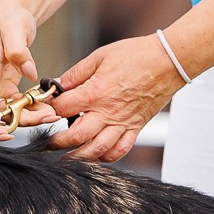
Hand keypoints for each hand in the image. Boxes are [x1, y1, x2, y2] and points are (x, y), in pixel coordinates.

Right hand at [0, 6, 51, 141]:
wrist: (13, 18)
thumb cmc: (11, 21)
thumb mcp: (16, 28)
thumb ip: (20, 49)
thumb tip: (29, 71)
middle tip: (11, 135)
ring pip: (1, 116)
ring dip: (21, 122)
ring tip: (48, 116)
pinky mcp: (5, 91)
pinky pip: (14, 110)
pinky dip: (29, 113)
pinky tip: (46, 110)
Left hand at [46, 34, 184, 161]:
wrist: (168, 61)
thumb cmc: (136, 55)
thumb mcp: (100, 57)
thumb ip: (76, 73)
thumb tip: (58, 84)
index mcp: (96, 92)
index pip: (63, 109)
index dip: (50, 110)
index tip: (46, 109)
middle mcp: (107, 112)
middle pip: (75, 137)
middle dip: (57, 142)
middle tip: (48, 143)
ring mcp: (122, 123)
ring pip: (96, 150)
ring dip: (78, 156)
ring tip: (66, 156)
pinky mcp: (135, 128)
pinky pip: (119, 151)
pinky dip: (105, 158)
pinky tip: (95, 155)